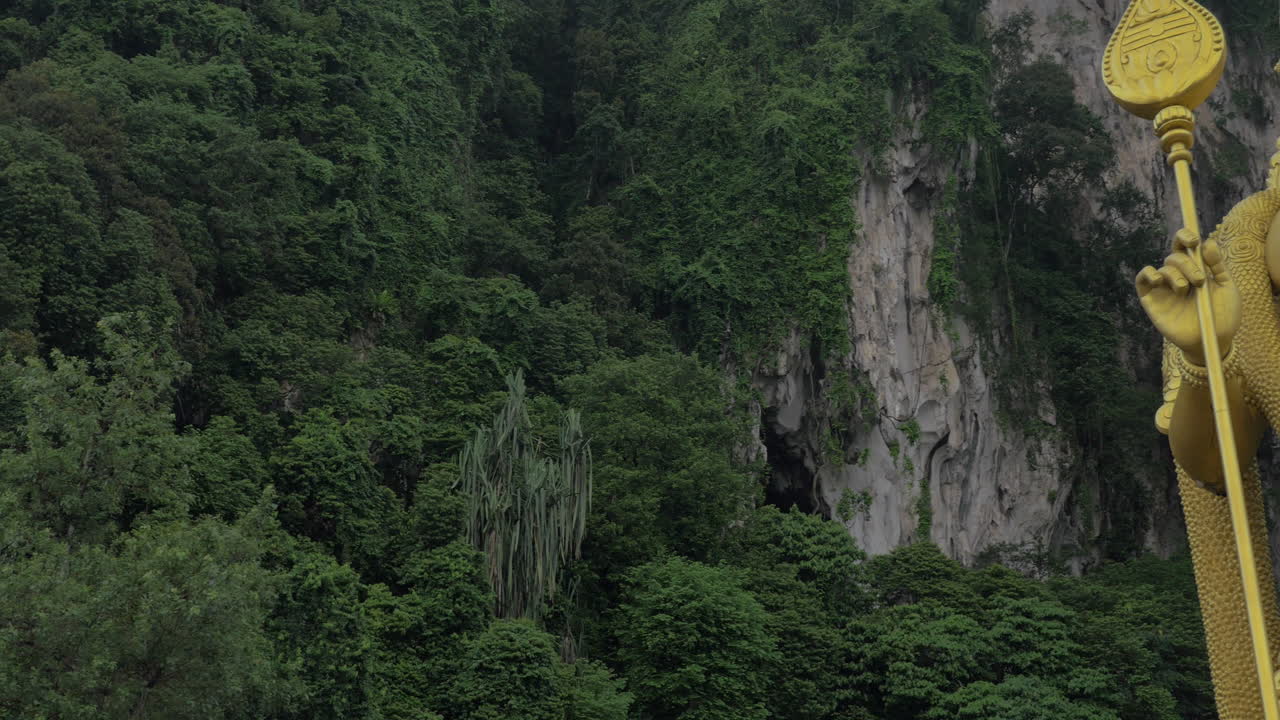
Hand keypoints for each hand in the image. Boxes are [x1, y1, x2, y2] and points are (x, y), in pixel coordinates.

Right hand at [1135, 229, 1239, 365]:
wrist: (1212, 340)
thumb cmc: (1222, 315)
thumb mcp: (1226, 286)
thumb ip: (1217, 264)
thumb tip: (1207, 242)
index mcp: (1196, 269)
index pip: (1185, 246)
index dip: (1185, 237)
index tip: (1194, 240)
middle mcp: (1178, 275)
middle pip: (1175, 256)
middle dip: (1187, 264)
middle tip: (1199, 280)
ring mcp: (1163, 287)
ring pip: (1163, 268)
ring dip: (1175, 274)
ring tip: (1185, 289)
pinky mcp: (1150, 299)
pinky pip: (1142, 279)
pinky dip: (1148, 274)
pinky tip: (1158, 279)